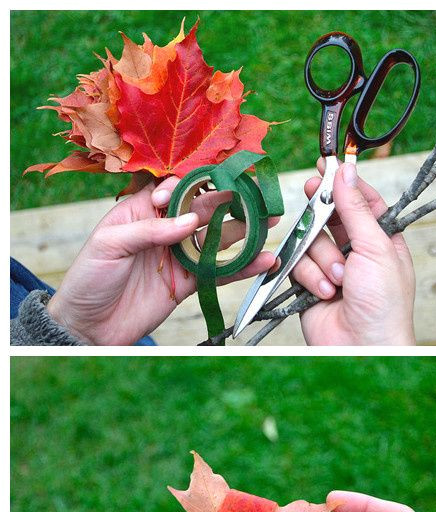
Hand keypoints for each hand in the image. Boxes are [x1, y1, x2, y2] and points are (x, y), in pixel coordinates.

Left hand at [49, 182, 247, 349]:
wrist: (88, 325)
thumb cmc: (89, 277)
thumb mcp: (110, 244)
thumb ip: (150, 229)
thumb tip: (191, 221)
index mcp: (142, 209)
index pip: (174, 187)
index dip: (190, 185)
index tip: (194, 194)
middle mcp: (165, 227)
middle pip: (204, 208)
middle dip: (231, 200)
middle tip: (257, 194)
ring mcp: (180, 255)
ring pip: (218, 237)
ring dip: (245, 229)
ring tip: (271, 219)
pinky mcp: (189, 282)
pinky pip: (219, 271)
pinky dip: (242, 266)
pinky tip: (263, 259)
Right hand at [296, 163, 415, 350]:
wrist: (363, 347)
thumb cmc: (384, 304)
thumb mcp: (376, 247)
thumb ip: (356, 208)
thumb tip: (345, 172)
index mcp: (382, 239)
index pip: (361, 200)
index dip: (344, 183)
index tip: (327, 165)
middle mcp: (356, 250)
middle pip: (330, 214)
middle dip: (323, 213)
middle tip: (312, 192)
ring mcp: (332, 267)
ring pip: (311, 239)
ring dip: (322, 258)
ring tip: (338, 281)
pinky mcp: (310, 284)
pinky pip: (298, 263)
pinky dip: (309, 277)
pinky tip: (324, 293)